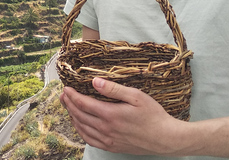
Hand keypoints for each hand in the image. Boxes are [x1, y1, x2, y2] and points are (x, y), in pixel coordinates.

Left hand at [60, 77, 187, 154]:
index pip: (83, 104)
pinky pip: (90, 140)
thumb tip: (94, 81)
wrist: (165, 139)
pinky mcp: (112, 147)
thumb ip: (114, 89)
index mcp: (110, 114)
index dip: (72, 95)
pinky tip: (80, 124)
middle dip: (68, 104)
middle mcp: (106, 129)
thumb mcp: (136, 96)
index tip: (66, 88)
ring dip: (72, 116)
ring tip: (68, 107)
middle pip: (79, 115)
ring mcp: (108, 140)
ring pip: (82, 128)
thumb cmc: (153, 115)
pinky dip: (81, 131)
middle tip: (63, 95)